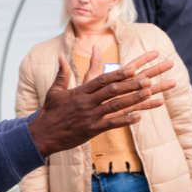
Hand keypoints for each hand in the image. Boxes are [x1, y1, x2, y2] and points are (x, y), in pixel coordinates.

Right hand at [28, 49, 174, 157]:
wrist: (42, 134)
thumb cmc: (50, 112)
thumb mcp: (55, 91)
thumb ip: (62, 74)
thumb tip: (61, 57)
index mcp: (79, 92)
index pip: (101, 79)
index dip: (117, 74)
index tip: (132, 68)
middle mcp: (86, 102)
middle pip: (112, 91)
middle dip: (131, 84)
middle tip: (148, 79)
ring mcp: (90, 116)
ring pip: (115, 106)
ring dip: (133, 99)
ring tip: (148, 94)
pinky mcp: (91, 130)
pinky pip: (111, 124)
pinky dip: (125, 120)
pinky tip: (138, 117)